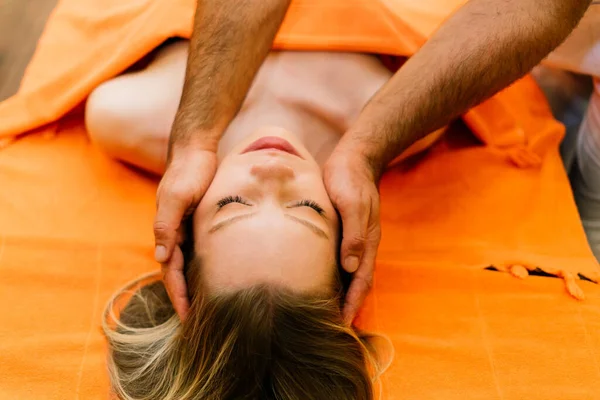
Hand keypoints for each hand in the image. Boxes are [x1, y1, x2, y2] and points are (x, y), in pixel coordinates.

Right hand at [154, 149, 217, 319]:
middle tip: (198, 322)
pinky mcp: (199, 223)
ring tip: (208, 308)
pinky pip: (201, 251)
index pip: (171, 273)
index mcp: (166, 232)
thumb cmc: (187, 172)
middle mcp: (175, 234)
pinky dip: (205, 268)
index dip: (178, 296)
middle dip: (186, 298)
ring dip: (195, 286)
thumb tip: (161, 256)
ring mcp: (187, 230)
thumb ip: (166, 225)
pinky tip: (217, 278)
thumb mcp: (176, 197)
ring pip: (190, 265)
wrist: (196, 150)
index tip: (186, 317)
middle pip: (180, 274)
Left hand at [323, 148, 380, 324]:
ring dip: (339, 294)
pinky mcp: (341, 233)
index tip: (342, 326)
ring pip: (347, 274)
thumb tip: (350, 266)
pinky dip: (332, 276)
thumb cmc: (350, 179)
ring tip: (323, 313)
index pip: (362, 282)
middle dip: (347, 306)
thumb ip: (353, 234)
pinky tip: (318, 283)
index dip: (353, 304)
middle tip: (329, 329)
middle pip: (356, 283)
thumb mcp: (353, 204)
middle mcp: (360, 246)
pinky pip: (337, 261)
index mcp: (366, 242)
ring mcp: (351, 240)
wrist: (353, 159)